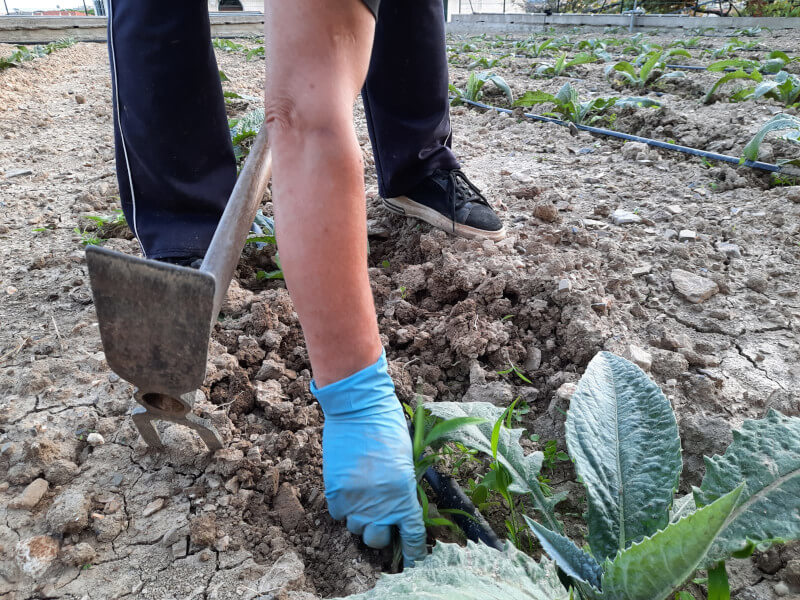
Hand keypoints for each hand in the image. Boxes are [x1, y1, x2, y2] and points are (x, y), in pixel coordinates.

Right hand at [311, 354, 426, 566]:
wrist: (359, 408)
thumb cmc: (388, 428)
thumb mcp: (406, 461)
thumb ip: (403, 490)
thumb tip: (398, 511)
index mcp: (403, 494)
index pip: (411, 535)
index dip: (412, 552)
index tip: (412, 562)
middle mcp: (380, 504)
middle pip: (377, 540)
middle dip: (381, 534)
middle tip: (381, 520)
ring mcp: (355, 500)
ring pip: (356, 528)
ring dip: (361, 519)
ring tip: (364, 498)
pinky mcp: (335, 492)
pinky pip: (339, 514)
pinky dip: (345, 507)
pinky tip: (350, 490)